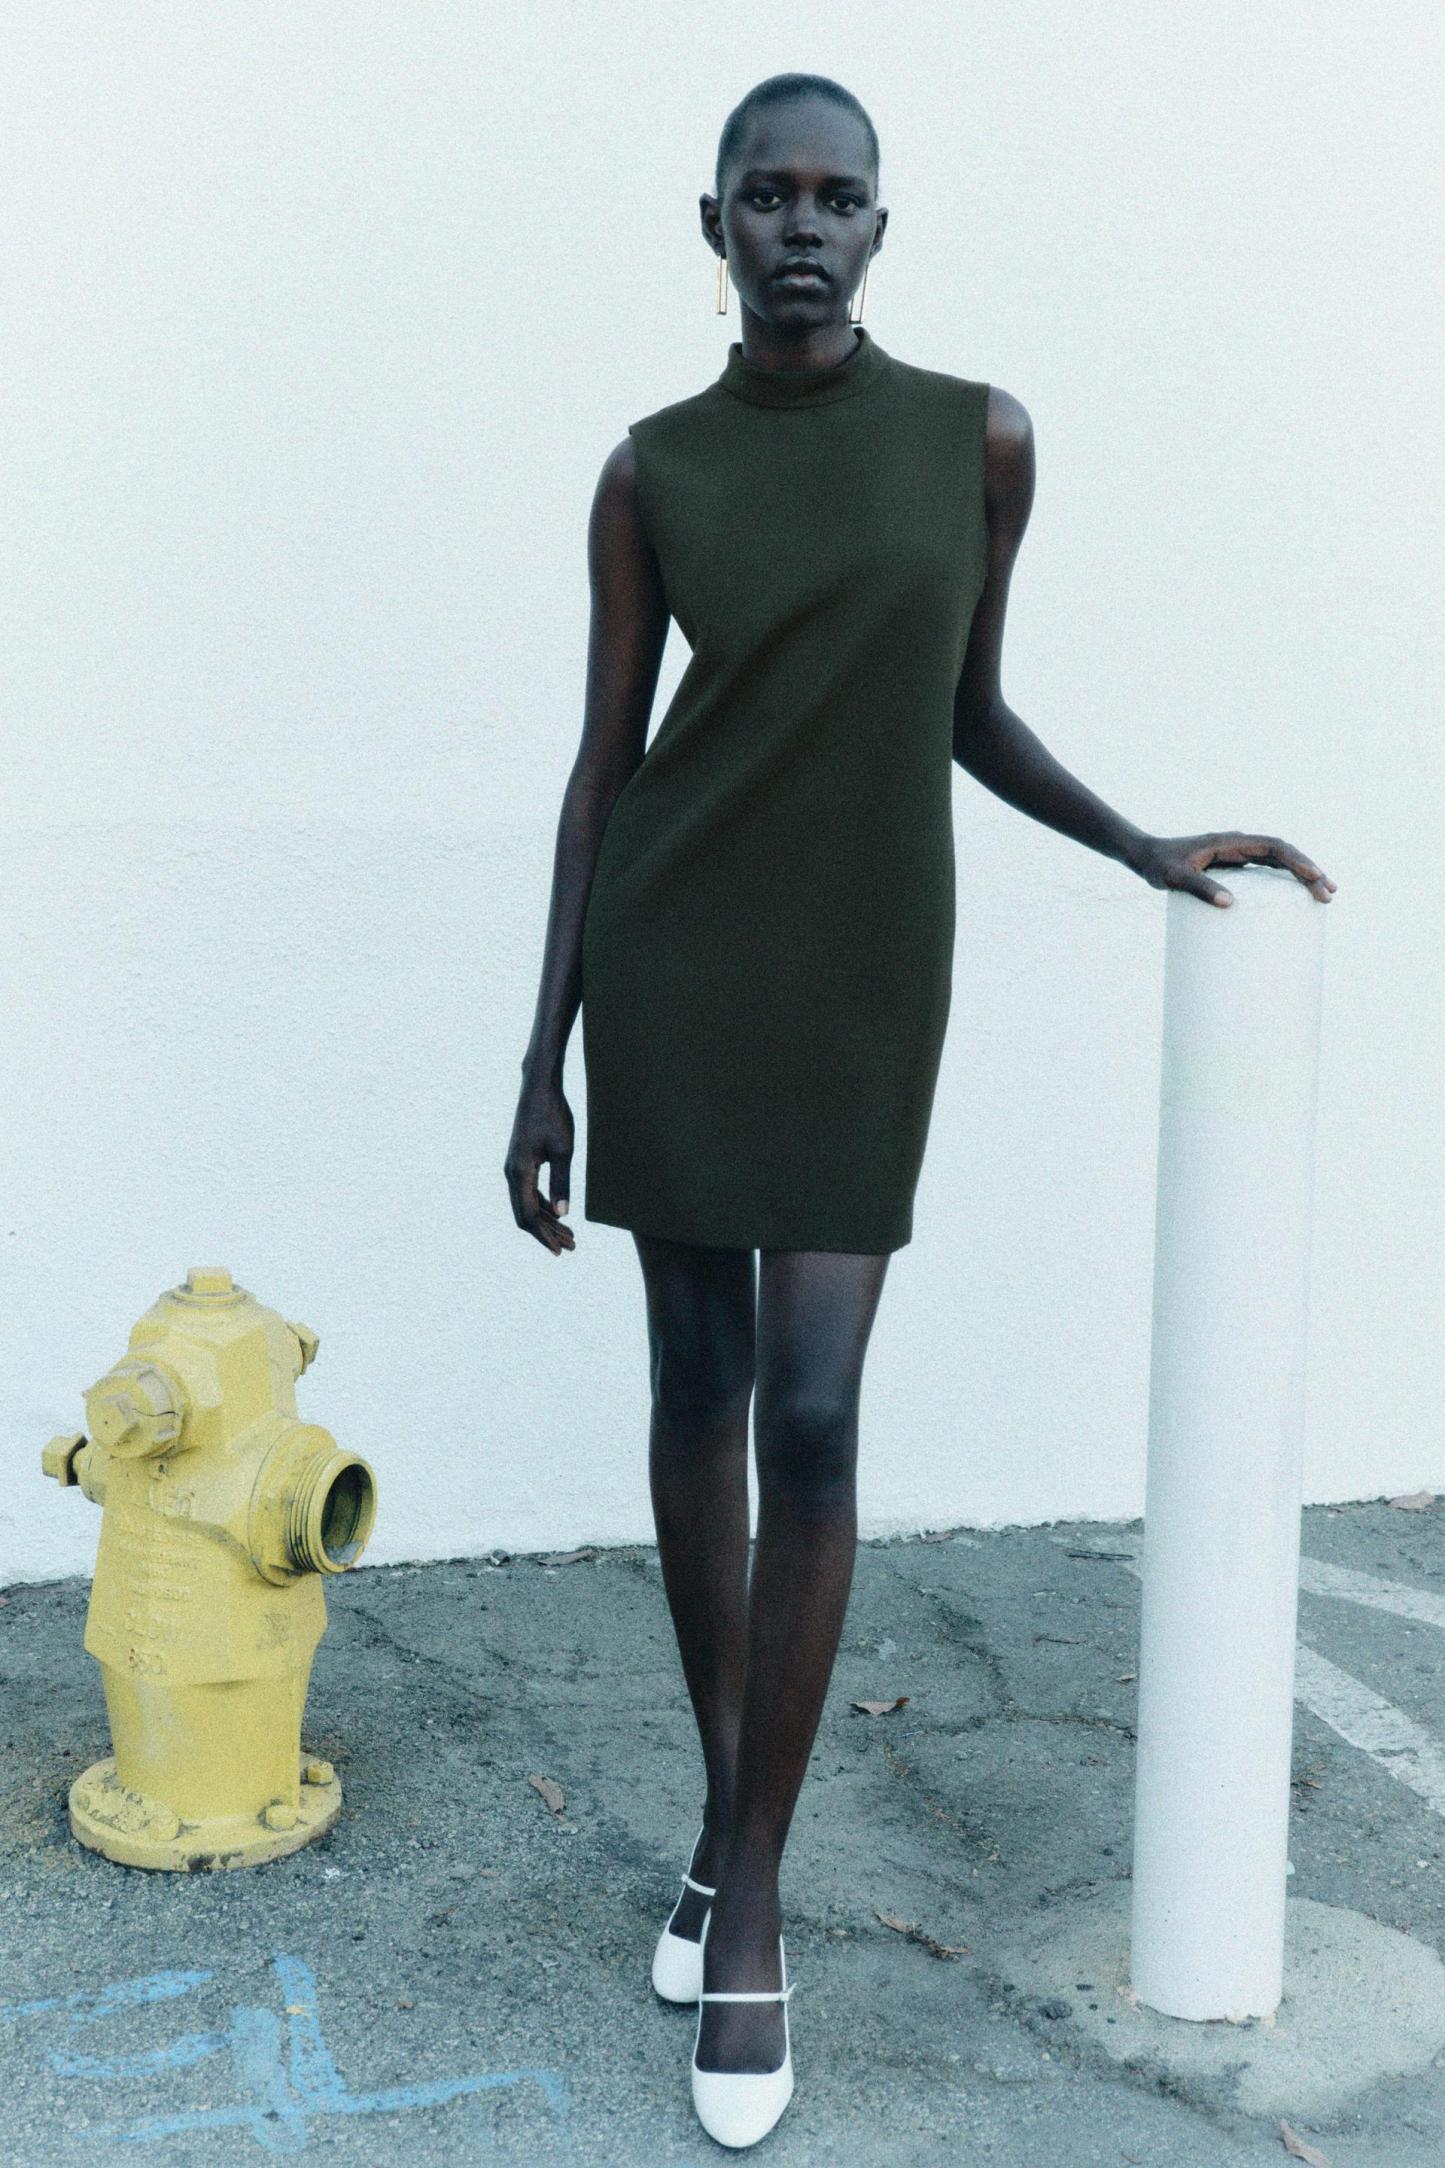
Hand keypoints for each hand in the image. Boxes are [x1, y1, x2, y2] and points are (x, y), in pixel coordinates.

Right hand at [504, 1079, 575, 1254]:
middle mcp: (511, 1173)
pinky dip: (543, 1206)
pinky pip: (528, 1192)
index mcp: (519, 1173)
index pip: (529, 1216)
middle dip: (547, 1234)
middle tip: (571, 1247)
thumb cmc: (553, 1115)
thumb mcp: (564, 1150)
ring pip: (526, 1204)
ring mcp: (514, 1168)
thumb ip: (562, 1183)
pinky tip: (558, 1214)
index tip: (561, 1250)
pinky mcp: (520, 1162)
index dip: (545, 1236)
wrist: (539, 1088)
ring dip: (546, 1222)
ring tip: (569, 1235)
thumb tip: (563, 1215)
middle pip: (525, 1215)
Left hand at [1131, 832, 1336, 907]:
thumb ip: (1198, 887)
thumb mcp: (1174, 877)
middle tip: (1329, 895)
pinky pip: (1267, 871)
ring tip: (1325, 896)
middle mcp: (1239, 845)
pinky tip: (1296, 896)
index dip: (1297, 861)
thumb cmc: (1158, 865)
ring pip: (1279, 862)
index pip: (1273, 847)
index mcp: (1231, 842)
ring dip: (1303, 876)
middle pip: (1284, 854)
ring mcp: (1238, 855)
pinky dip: (1285, 881)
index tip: (1314, 876)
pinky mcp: (1234, 866)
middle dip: (1309, 872)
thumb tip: (1228, 903)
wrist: (1145, 856)